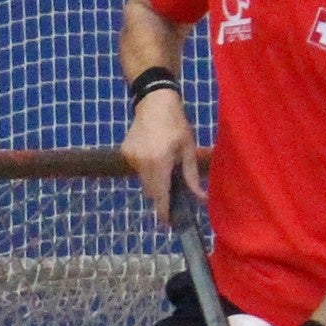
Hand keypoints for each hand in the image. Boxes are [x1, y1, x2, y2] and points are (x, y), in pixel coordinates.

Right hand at [122, 89, 205, 225]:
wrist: (153, 102)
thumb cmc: (177, 125)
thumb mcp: (188, 150)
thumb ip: (192, 176)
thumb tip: (200, 199)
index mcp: (159, 163)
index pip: (160, 195)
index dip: (164, 211)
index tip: (168, 223)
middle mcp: (141, 163)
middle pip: (151, 191)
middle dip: (162, 194)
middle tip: (174, 192)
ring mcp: (130, 158)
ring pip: (143, 181)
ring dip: (154, 181)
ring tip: (165, 165)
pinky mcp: (125, 153)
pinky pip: (137, 169)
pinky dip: (146, 169)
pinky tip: (154, 154)